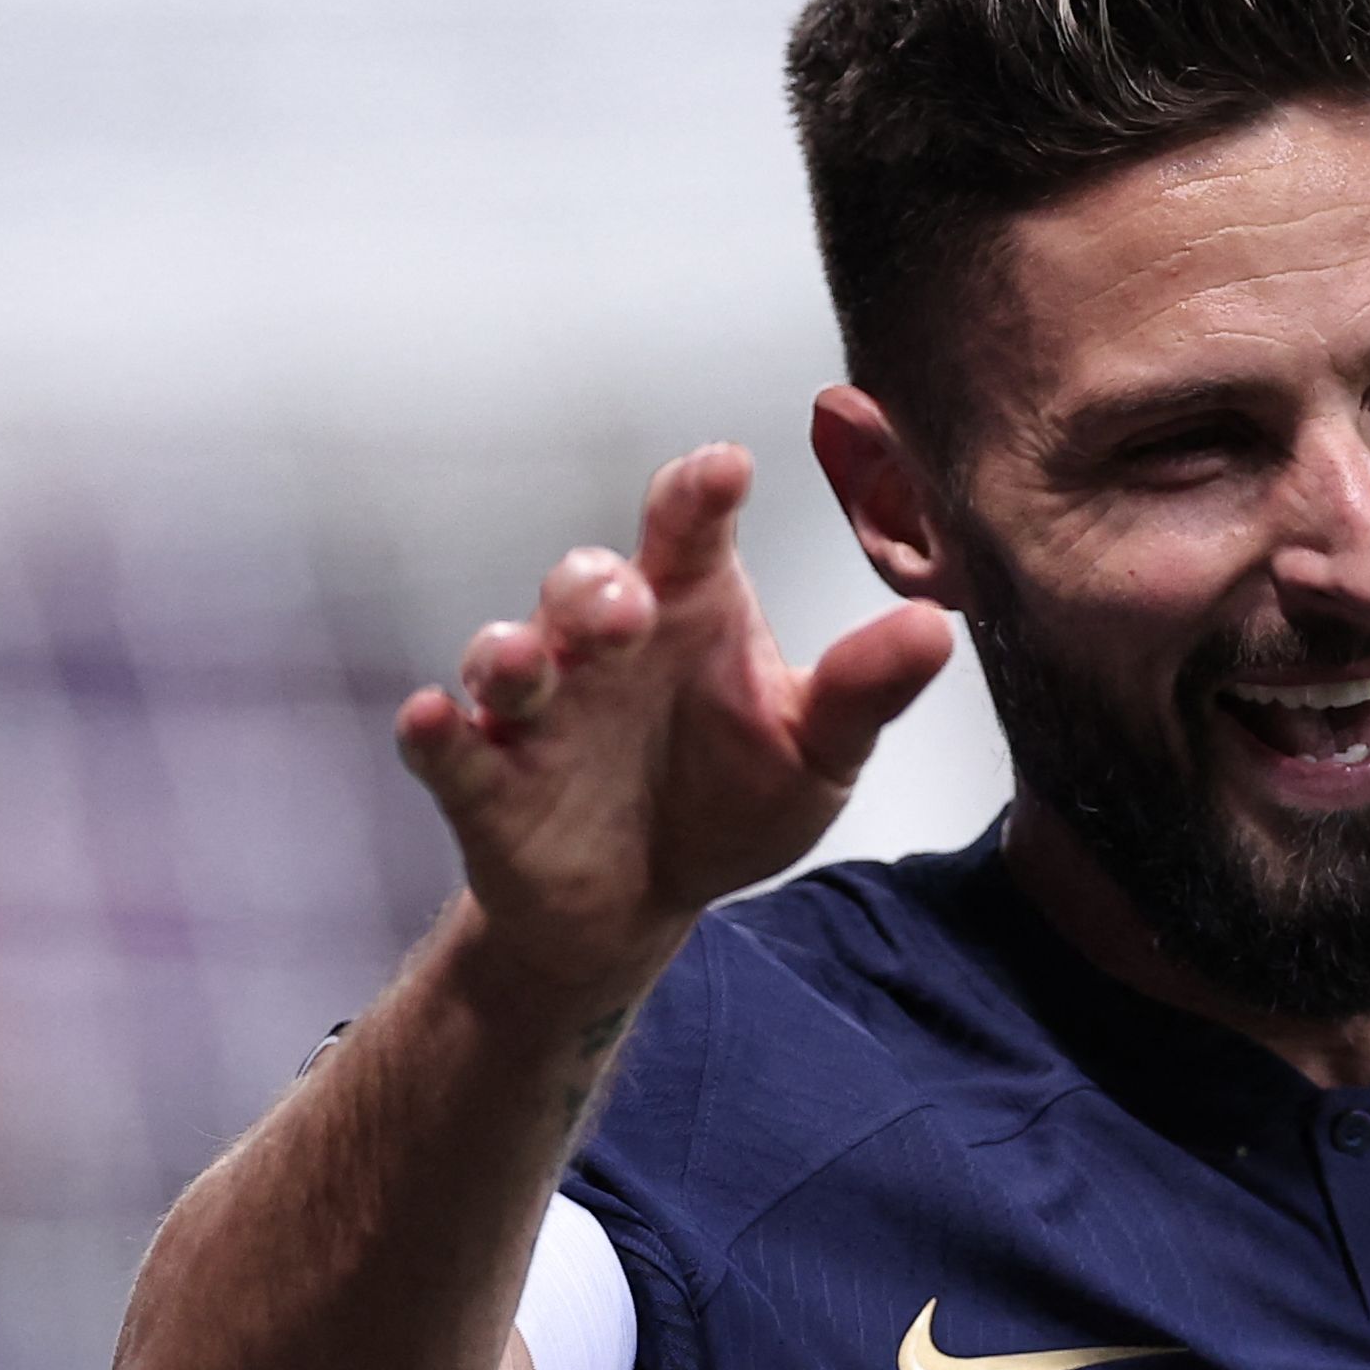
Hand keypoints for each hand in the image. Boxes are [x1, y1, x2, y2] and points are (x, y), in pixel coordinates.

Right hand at [396, 444, 958, 1008]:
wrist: (645, 901)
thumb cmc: (728, 798)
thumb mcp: (814, 751)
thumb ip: (863, 692)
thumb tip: (937, 631)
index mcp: (689, 612)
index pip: (687, 533)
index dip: (696, 495)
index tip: (721, 469)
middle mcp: (604, 647)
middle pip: (583, 583)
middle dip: (597, 587)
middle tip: (634, 604)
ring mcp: (539, 711)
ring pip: (505, 653)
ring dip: (514, 651)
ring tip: (535, 658)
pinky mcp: (485, 782)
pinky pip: (446, 748)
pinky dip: (434, 733)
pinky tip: (432, 719)